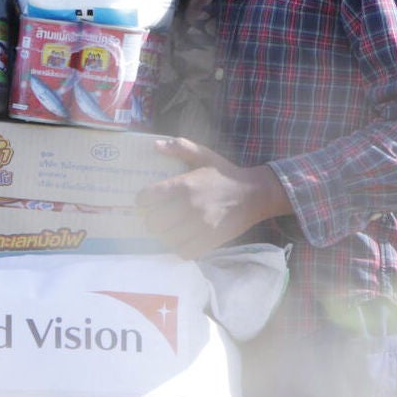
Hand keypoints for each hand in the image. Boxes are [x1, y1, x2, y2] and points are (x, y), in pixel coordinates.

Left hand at [136, 138, 291, 257]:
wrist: (254, 194)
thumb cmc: (225, 174)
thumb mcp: (204, 155)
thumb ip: (180, 147)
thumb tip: (155, 144)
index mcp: (184, 184)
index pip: (148, 197)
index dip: (142, 200)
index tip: (146, 201)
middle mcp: (189, 206)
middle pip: (154, 222)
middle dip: (152, 220)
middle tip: (158, 217)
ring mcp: (200, 226)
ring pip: (167, 239)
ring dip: (165, 235)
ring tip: (169, 229)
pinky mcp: (210, 240)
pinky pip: (184, 251)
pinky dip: (180, 247)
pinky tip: (183, 239)